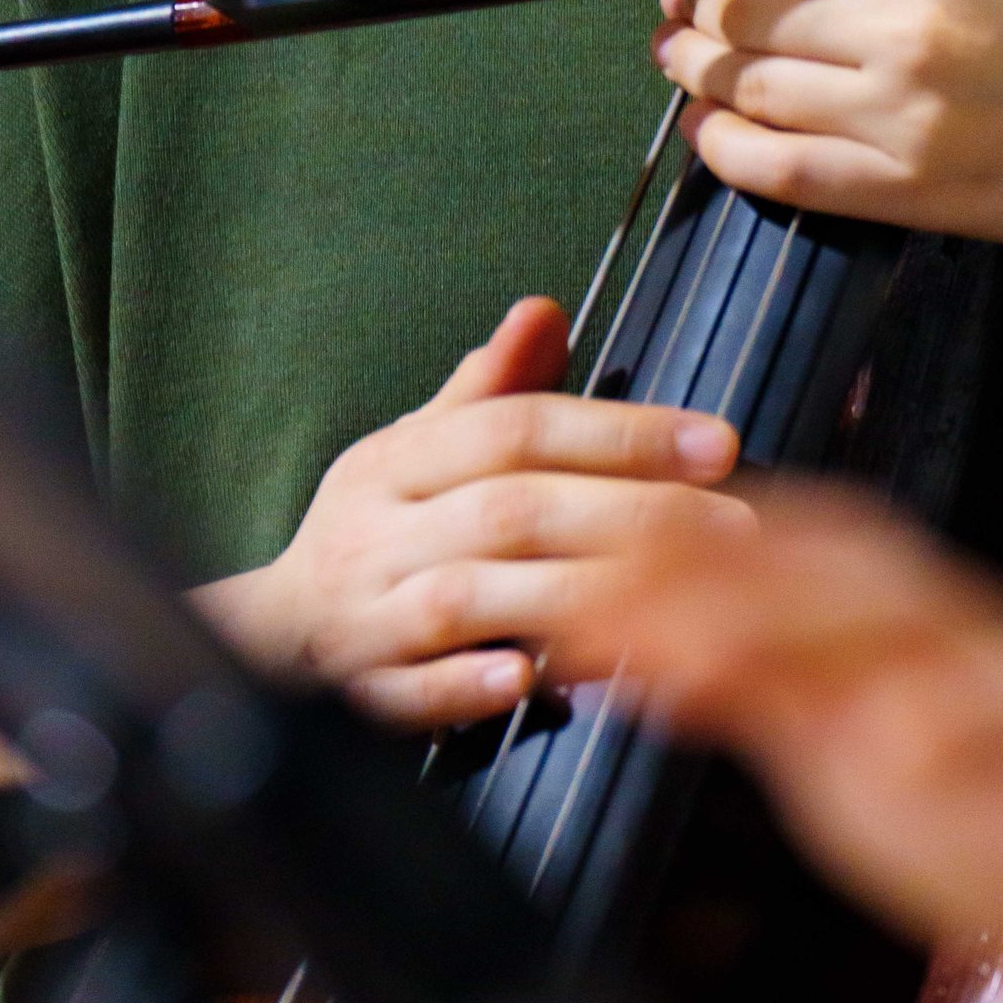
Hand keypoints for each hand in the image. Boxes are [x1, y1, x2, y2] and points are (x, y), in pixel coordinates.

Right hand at [196, 295, 749, 729]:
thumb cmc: (374, 528)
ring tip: (677, 599)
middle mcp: (381, 529)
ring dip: (571, 595)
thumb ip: (489, 390)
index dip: (618, 429)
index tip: (716, 440)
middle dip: (630, 513)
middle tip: (736, 523)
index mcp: (400, 459)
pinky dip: (469, 684)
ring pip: (467, 597)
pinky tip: (534, 679)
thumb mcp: (417, 448)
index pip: (517, 428)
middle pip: (510, 509)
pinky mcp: (359, 694)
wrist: (267, 636)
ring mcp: (367, 614)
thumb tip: (545, 308)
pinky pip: (412, 690)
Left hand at [653, 0, 1002, 242]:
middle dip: (690, 3)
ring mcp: (916, 114)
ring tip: (683, 58)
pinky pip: (783, 173)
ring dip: (697, 73)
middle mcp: (916, 18)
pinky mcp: (926, 193)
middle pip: (742, 6)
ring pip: (749, 90)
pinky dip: (727, 150)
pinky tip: (715, 131)